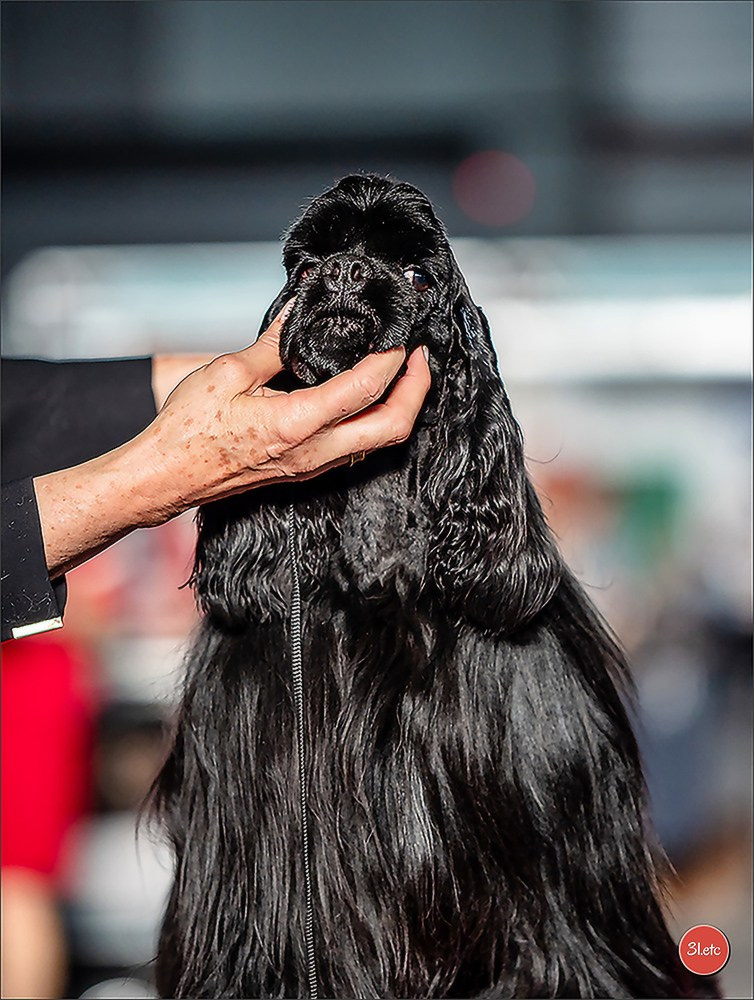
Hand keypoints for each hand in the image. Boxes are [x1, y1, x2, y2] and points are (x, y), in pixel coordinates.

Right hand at [34, 303, 430, 577]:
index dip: (392, 358)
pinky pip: (358, 449)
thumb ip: (271, 343)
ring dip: (400, 407)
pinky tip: (368, 398)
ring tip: (402, 373)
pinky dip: (376, 421)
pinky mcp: (307, 471)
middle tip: (420, 357)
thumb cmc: (188, 431)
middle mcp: (314, 452)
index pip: (365, 388)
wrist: (167, 477)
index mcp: (296, 423)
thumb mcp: (227, 373)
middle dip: (417, 390)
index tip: (402, 334)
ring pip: (379, 443)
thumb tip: (296, 311)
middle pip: (392, 427)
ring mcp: (313, 466)